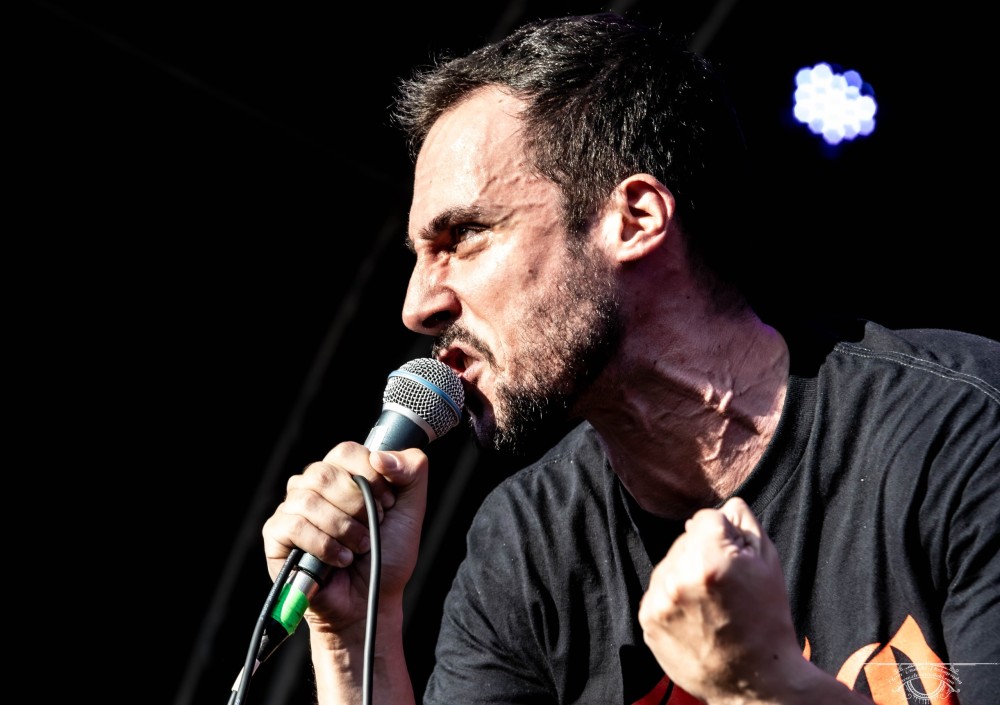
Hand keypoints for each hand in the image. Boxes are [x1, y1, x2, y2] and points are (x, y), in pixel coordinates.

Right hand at [261, 441, 429, 634]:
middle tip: (372, 529)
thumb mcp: (412, 509)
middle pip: (325, 472)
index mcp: (342, 473)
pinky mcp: (276, 535)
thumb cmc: (387, 555)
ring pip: (309, 499)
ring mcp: (292, 508)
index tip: (387, 504)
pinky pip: (294, 525)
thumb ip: (412, 470)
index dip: (370, 476)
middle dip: (358, 506)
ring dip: (344, 529)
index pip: (346, 451)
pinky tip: (339, 560)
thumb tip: (381, 456)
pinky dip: (324, 545)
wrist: (371, 601)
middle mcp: (313, 486)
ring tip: (358, 548)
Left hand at [637, 497, 806, 702]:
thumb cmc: (766, 619)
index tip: (734, 558)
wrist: (753, 680)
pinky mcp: (647, 620)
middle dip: (701, 553)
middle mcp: (679, 576)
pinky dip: (672, 597)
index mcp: (711, 558)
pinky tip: (693, 615)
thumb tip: (724, 505)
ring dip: (684, 574)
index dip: (724, 535)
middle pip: (683, 539)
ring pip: (668, 563)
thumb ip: (744, 523)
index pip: (704, 518)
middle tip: (724, 585)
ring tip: (709, 603)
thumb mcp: (768, 563)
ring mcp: (659, 600)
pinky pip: (656, 590)